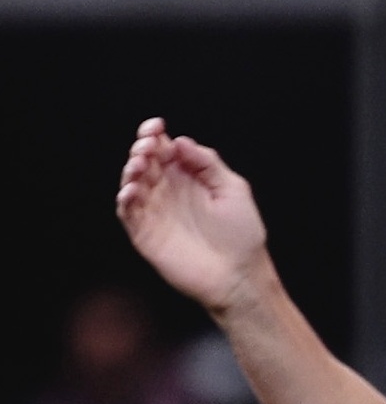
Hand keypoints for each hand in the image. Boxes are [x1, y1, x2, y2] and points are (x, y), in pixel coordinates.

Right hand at [116, 119, 269, 313]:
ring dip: (131, 170)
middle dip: (142, 149)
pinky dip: (125, 198)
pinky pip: (127, 211)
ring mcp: (155, 211)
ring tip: (140, 164)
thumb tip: (180, 141)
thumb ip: (208, 164)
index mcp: (187, 178)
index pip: (163, 149)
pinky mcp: (145, 233)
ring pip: (132, 182)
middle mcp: (168, 191)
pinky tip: (132, 190)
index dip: (155, 135)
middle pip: (144, 161)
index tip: (156, 126)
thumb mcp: (233, 190)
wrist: (240, 277)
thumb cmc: (242, 235)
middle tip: (148, 147)